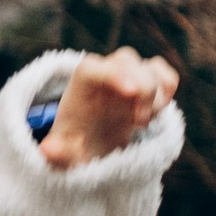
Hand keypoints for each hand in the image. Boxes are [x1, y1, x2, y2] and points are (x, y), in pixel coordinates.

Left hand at [44, 45, 178, 167]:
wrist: (88, 146)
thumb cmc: (73, 147)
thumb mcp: (64, 156)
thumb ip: (57, 154)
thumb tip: (48, 150)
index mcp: (80, 84)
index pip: (94, 68)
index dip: (113, 74)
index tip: (131, 93)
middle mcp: (104, 73)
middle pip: (127, 60)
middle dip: (141, 88)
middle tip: (138, 124)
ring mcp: (127, 76)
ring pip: (150, 67)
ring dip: (156, 95)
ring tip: (141, 122)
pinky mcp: (146, 84)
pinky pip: (165, 76)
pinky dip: (168, 90)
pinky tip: (155, 113)